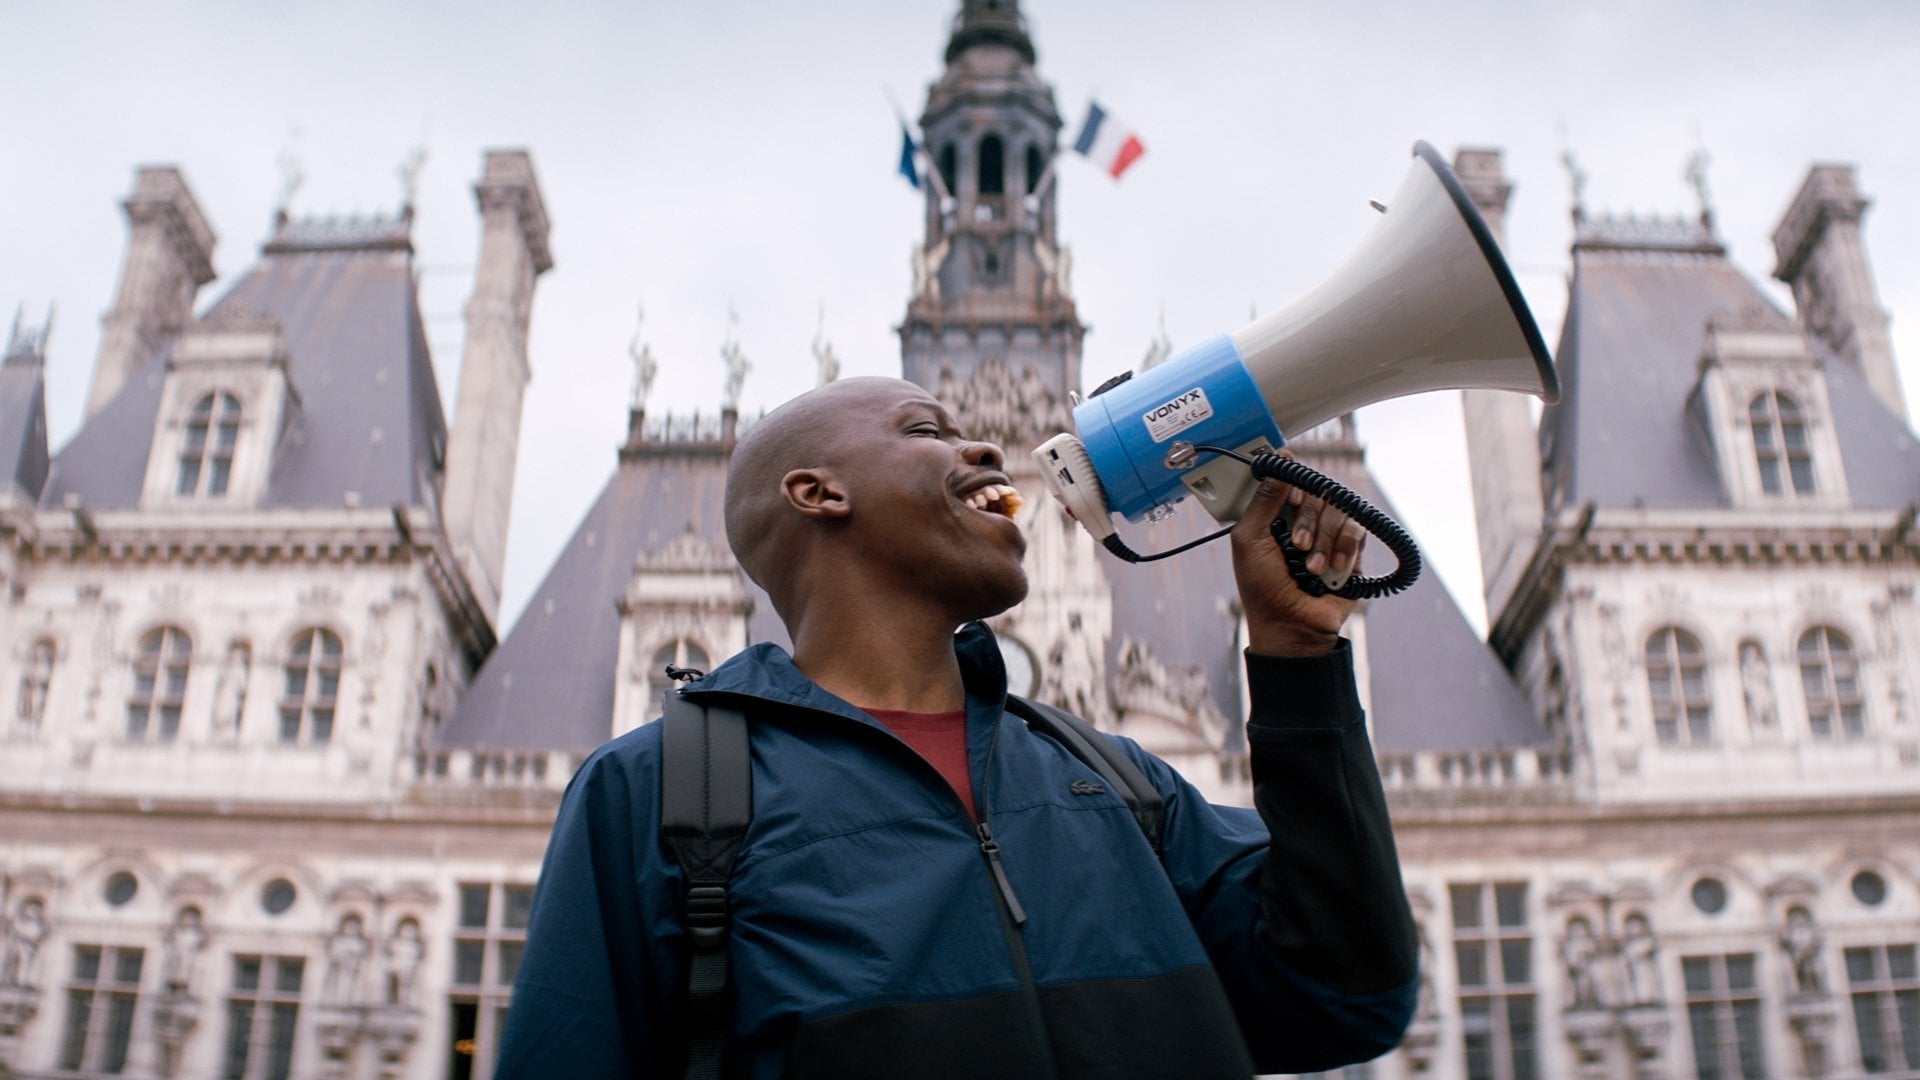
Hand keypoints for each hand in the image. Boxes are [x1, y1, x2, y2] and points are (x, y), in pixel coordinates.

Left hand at [1229, 464, 1363, 655]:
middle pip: (1318, 492)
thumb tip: (1281, 460)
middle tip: (1297, 545)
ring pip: (1338, 511)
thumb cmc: (1263, 590)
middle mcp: (1304, 522)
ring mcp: (1328, 536)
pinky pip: (1356, 529)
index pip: (1292, 481)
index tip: (1291, 498)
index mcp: (1276, 516)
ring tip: (1312, 568)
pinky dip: (1344, 548)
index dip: (1294, 484)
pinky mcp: (1350, 551)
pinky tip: (1332, 569)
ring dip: (1325, 540)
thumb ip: (1263, 500)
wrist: (1292, 626)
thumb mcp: (1249, 541)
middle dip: (1309, 520)